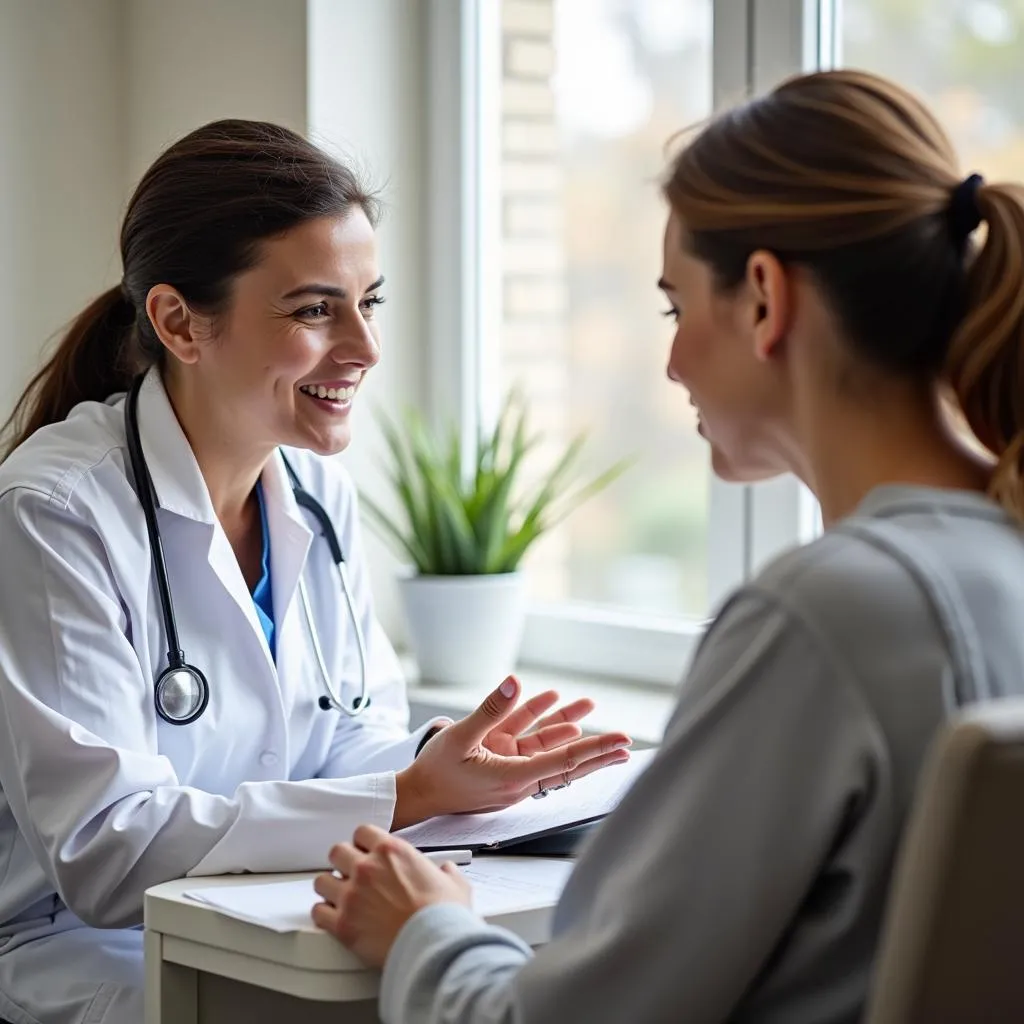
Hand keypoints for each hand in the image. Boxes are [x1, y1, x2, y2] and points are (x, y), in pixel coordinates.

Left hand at [312, 824, 470, 966]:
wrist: (433, 946)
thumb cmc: (443, 916)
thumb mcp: (455, 883)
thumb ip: (446, 872)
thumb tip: (447, 872)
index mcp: (391, 851)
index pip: (362, 832)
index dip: (364, 842)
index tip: (366, 852)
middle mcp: (366, 869)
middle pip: (337, 851)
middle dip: (343, 862)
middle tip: (352, 873)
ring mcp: (351, 896)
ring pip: (322, 880)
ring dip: (330, 887)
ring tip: (340, 896)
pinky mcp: (342, 925)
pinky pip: (318, 912)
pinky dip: (324, 914)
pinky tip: (333, 918)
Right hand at [392, 676, 631, 828]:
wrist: (416, 795)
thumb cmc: (436, 773)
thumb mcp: (460, 736)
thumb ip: (490, 709)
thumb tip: (516, 683)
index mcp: (512, 778)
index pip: (564, 762)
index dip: (595, 750)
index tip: (620, 743)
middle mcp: (518, 778)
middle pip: (566, 761)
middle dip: (597, 750)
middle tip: (626, 741)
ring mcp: (511, 771)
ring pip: (547, 747)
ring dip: (566, 725)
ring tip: (588, 705)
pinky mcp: (503, 764)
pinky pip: (527, 742)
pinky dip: (538, 723)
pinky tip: (550, 702)